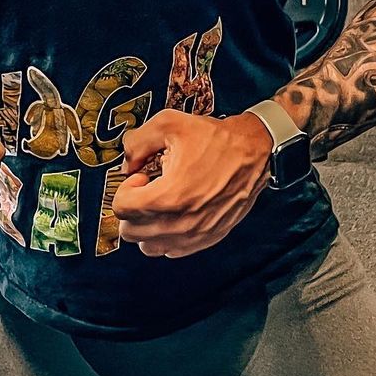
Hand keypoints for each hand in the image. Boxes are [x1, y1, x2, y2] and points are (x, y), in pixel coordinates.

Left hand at [112, 109, 272, 257]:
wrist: (253, 151)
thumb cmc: (215, 138)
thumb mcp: (168, 124)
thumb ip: (136, 143)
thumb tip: (126, 165)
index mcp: (169, 195)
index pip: (122, 209)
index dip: (125, 188)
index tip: (140, 176)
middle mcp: (181, 222)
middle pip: (131, 232)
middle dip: (133, 207)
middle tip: (148, 188)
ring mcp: (195, 234)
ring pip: (148, 247)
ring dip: (146, 226)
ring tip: (160, 202)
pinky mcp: (208, 238)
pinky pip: (171, 251)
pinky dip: (164, 236)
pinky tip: (174, 212)